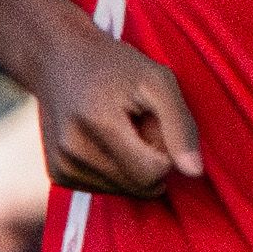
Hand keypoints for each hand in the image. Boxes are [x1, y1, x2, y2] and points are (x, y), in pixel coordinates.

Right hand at [32, 22, 202, 197]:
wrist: (58, 60)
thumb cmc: (116, 67)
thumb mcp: (159, 81)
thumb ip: (180, 127)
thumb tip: (194, 172)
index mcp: (97, 125)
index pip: (154, 172)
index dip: (167, 150)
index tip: (154, 121)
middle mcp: (72, 152)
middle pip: (141, 186)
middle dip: (151, 159)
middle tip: (137, 123)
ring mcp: (62, 167)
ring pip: (126, 191)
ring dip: (134, 165)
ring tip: (118, 129)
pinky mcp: (58, 176)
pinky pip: (108, 190)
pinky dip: (116, 171)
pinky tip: (105, 141)